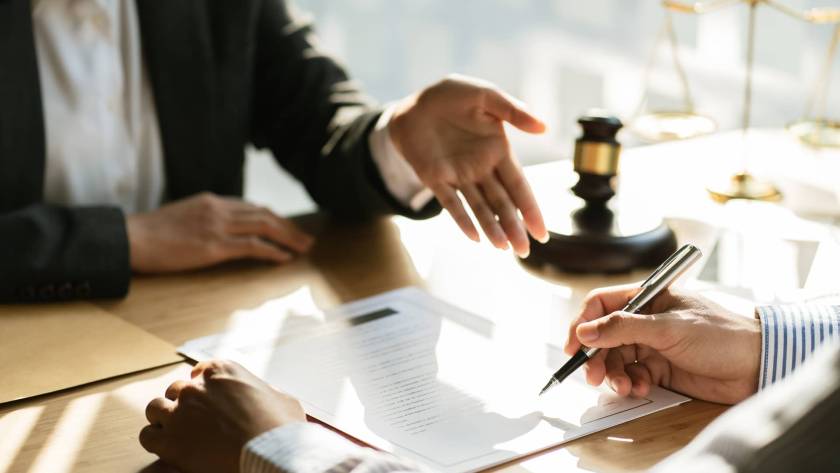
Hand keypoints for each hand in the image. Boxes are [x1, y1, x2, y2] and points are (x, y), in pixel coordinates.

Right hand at [127, 192, 313, 272]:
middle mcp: (219, 210)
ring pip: (264, 227)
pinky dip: (272, 251)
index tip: (287, 228)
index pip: (252, 207)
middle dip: (289, 227)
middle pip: (264, 214)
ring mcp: (217, 226)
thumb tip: (220, 231)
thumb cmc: (151, 234)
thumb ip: (204, 219)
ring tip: (303, 248)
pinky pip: (252, 246)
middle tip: (306, 239)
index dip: (274, 218)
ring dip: (288, 238)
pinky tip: (283, 258)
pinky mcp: (214, 246)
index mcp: (212, 201)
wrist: (131, 238)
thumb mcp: (182, 217)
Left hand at [140, 360, 305, 472]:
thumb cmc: (280, 427)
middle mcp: (196, 388)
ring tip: (175, 432)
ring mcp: (180, 413)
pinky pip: (147, 436)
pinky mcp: (169, 440)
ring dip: (163, 418)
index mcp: (222, 371)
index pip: (200, 371)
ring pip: (155, 408)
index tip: (207, 398)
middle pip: (176, 390)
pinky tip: (166, 447)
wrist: (269, 450)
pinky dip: (155, 440)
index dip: (203, 386)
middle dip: (182, 403)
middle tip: (193, 420)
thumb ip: (266, 393)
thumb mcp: (281, 399)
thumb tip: (268, 399)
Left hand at [390, 74, 547, 256]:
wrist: (415, 103)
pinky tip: (474, 237)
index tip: (541, 232)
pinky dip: (462, 219)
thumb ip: (513, 111)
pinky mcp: (436, 179)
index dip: (530, 208)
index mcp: (498, 152)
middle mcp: (481, 169)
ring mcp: (459, 176)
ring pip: (479, 208)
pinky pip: (451, 203)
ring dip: (491, 228)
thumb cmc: (452, 96)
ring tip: (503, 248)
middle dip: (514, 227)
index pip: (519, 185)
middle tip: (524, 251)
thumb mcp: (485, 96)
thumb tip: (544, 128)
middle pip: (502, 204)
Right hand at [564, 285, 761, 404]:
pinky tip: (640, 389)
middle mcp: (645, 319)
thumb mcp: (668, 327)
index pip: (601, 305)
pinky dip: (631, 384)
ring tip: (624, 386)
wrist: (757, 365)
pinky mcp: (660, 368)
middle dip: (596, 356)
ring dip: (614, 374)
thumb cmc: (722, 334)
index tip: (574, 346)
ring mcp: (652, 344)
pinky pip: (633, 375)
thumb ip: (623, 329)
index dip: (583, 323)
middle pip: (604, 336)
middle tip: (593, 375)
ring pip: (616, 359)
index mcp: (647, 297)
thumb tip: (586, 331)